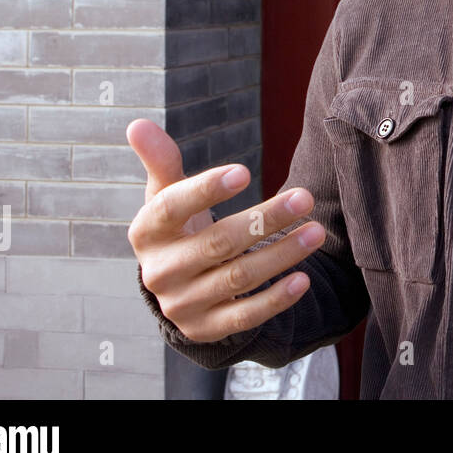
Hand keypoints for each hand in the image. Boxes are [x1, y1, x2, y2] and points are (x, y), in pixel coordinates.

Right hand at [126, 118, 324, 342]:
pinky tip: (303, 279)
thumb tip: (136, 124)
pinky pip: (244, 316)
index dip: (205, 190)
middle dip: (265, 219)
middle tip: (305, 197)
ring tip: (316, 232)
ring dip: (281, 254)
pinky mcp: (206, 328)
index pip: (171, 208)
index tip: (245, 171)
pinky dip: (275, 299)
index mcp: (146, 232)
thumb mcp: (167, 196)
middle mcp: (160, 271)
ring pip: (237, 277)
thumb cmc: (179, 228)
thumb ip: (161, 161)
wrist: (177, 288)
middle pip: (217, 242)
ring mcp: (182, 304)